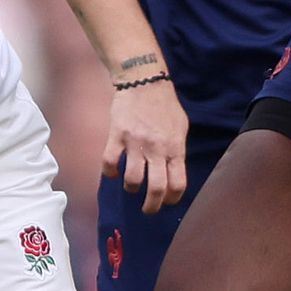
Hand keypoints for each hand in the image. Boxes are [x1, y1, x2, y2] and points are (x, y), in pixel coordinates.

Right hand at [104, 72, 188, 214]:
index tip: (168, 201)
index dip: (173, 199)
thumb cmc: (165, 106)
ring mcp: (136, 142)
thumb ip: (177, 151)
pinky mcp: (117, 135)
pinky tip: (113, 172)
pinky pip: (110, 162)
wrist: (144, 80)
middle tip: (148, 210)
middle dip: (151, 206)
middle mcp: (157, 148)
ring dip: (132, 188)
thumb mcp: (181, 127)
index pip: (178, 183)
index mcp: (175, 147)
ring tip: (132, 186)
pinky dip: (110, 172)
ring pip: (133, 179)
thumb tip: (175, 173)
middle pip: (156, 188)